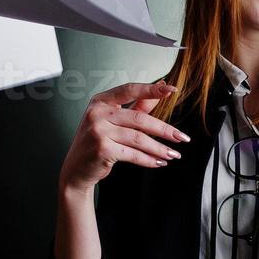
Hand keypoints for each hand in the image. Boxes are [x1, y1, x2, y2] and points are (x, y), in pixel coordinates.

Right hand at [57, 80, 191, 191]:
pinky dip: (148, 159)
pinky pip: (132, 154)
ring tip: (173, 154)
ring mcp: (98, 131)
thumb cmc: (97, 142)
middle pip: (139, 119)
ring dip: (159, 148)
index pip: (130, 90)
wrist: (76, 169)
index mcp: (101, 100)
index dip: (152, 89)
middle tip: (182, 138)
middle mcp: (97, 113)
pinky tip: (159, 162)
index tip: (172, 89)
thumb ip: (138, 105)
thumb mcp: (114, 120)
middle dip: (164, 129)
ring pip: (138, 138)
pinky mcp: (102, 149)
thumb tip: (161, 89)